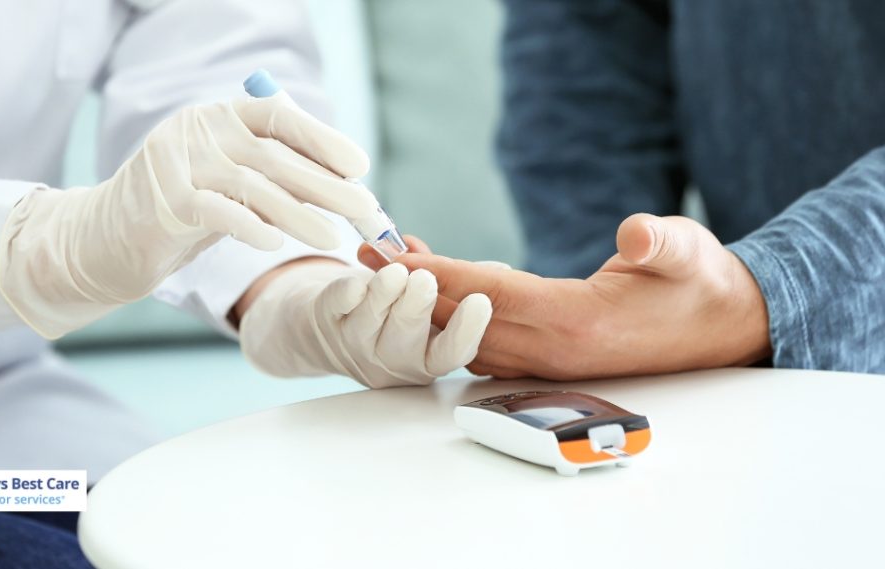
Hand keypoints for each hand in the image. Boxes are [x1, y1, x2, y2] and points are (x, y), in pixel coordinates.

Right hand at [0, 96, 375, 337]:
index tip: (360, 166)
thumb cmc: (182, 212)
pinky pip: (218, 212)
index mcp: (220, 118)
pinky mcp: (164, 201)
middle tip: (365, 210)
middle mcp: (199, 130)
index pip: (279, 117)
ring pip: (254, 187)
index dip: (323, 139)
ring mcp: (178, 163)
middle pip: (275, 156)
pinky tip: (276, 245)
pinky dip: (251, 227)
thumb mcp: (229, 184)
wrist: (105, 238)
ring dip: (300, 215)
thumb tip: (345, 189)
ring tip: (333, 238)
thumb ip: (273, 177)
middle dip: (326, 185)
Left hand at [237, 260, 491, 388]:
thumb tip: (499, 272)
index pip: (452, 353)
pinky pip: (337, 307)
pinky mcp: (327, 323)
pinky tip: (358, 280)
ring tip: (395, 270)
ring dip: (384, 293)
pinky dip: (348, 291)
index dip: (467, 331)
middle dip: (416, 308)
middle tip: (424, 281)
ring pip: (371, 323)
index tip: (481, 302)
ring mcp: (356, 346)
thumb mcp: (430, 304)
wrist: (333, 324)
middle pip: (408, 341)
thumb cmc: (395, 310)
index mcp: (428, 357)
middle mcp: (393, 360)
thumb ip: (455, 285)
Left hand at [360, 215, 771, 379]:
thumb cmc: (699, 285)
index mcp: (577, 323)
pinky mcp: (548, 358)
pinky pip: (485, 340)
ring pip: (467, 334)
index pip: (489, 296)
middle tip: (364, 255)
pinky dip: (454, 314)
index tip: (392, 257)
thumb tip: (635, 235)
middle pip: (462, 319)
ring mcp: (548, 360)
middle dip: (410, 288)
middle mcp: (552, 350)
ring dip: (426, 301)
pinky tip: (438, 288)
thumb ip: (659, 242)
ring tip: (389, 264)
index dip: (438, 275)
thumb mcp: (687, 252)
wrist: (721, 329)